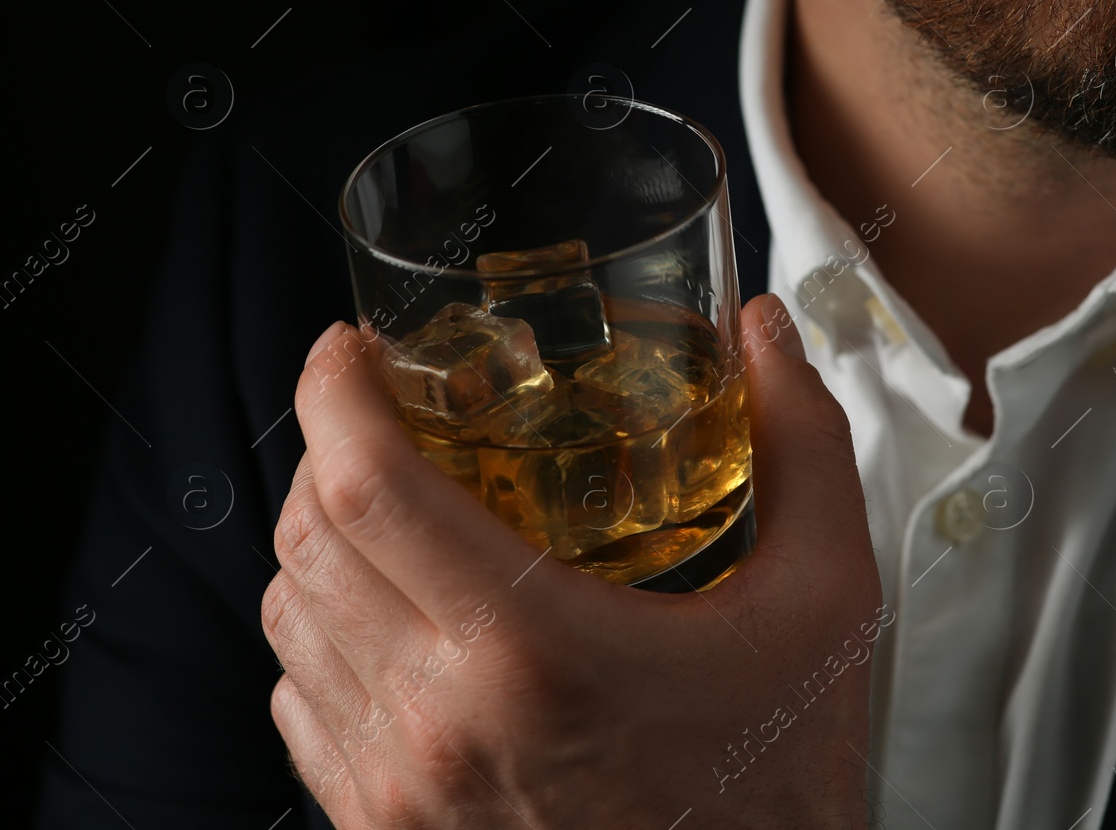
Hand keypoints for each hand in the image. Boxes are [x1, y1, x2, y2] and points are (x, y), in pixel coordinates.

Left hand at [263, 294, 884, 828]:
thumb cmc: (773, 791)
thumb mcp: (823, 605)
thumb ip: (803, 449)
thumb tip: (767, 336)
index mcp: (533, 652)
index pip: (367, 486)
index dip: (337, 393)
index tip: (354, 352)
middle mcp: (438, 724)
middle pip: (310, 538)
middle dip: (332, 449)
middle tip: (390, 418)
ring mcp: (396, 791)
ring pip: (288, 619)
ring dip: (325, 540)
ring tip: (395, 511)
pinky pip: (298, 704)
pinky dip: (320, 634)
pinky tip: (395, 620)